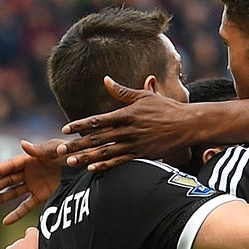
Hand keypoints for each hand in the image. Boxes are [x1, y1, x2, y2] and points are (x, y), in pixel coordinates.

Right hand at [0, 140, 67, 224]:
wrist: (84, 166)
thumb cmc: (70, 153)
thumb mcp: (55, 149)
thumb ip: (39, 150)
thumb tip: (23, 144)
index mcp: (29, 159)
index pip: (10, 166)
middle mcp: (28, 172)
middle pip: (7, 180)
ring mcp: (34, 184)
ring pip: (13, 193)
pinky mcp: (42, 196)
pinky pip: (27, 206)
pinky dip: (17, 214)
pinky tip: (5, 221)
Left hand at [61, 79, 192, 170]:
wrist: (187, 125)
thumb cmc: (166, 108)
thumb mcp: (144, 96)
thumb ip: (122, 91)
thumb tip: (105, 80)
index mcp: (126, 114)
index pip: (98, 121)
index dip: (80, 125)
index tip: (65, 129)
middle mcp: (128, 130)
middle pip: (98, 138)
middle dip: (78, 145)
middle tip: (61, 151)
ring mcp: (135, 144)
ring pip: (106, 152)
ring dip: (87, 158)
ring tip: (71, 162)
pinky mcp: (142, 154)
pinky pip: (121, 162)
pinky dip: (106, 166)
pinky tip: (93, 168)